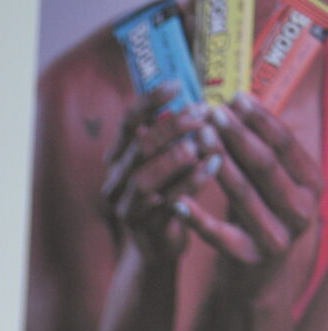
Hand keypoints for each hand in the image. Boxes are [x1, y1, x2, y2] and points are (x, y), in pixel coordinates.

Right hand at [100, 83, 218, 264]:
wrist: (158, 244)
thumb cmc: (168, 193)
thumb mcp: (165, 161)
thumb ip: (174, 136)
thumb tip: (201, 98)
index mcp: (119, 158)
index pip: (128, 122)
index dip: (150, 101)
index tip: (176, 85)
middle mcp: (117, 181)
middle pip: (139, 147)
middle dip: (171, 126)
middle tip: (201, 112)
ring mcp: (129, 206)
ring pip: (146, 178)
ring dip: (176, 157)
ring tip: (203, 142)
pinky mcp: (147, 228)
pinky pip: (167, 203)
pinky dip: (190, 183)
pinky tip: (212, 166)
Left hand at [178, 93, 321, 278]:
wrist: (260, 279)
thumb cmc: (263, 215)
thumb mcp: (272, 183)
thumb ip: (261, 151)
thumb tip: (236, 102)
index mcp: (312, 184)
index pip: (285, 145)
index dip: (260, 120)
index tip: (235, 98)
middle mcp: (302, 210)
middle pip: (265, 166)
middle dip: (237, 136)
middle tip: (211, 113)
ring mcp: (277, 237)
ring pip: (243, 194)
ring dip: (217, 164)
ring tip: (196, 140)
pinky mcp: (249, 258)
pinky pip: (218, 234)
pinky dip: (196, 217)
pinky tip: (177, 200)